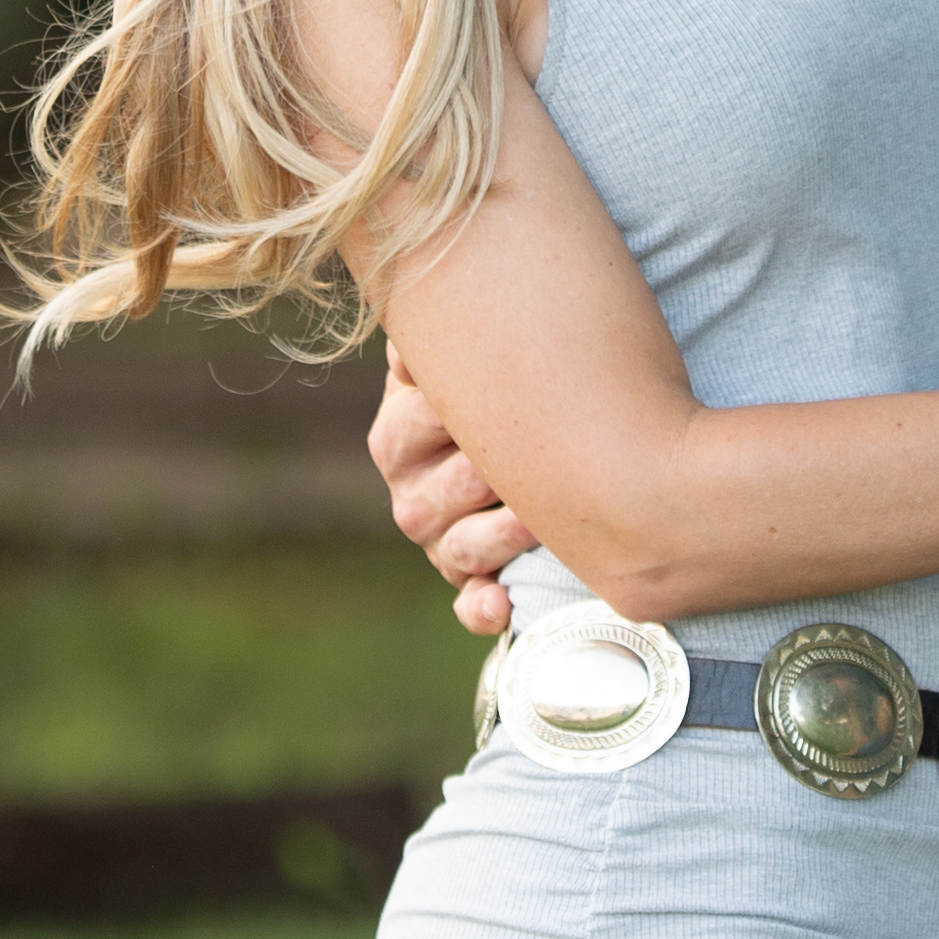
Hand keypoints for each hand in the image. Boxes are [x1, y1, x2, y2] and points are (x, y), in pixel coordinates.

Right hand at [369, 345, 534, 635]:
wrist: (540, 437)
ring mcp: (441, 543)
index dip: (464, 411)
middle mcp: (412, 492)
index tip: (509, 396)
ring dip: (497, 538)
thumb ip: (444, 338)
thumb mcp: (469, 356)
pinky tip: (504, 604)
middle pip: (440, 490)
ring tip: (537, 521)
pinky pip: (470, 606)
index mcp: (399, 432)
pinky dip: (484, 609)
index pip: (420, 421)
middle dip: (488, 474)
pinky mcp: (471, 585)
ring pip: (459, 548)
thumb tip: (415, 329)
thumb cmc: (508, 386)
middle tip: (537, 457)